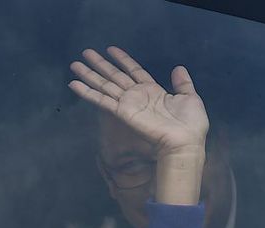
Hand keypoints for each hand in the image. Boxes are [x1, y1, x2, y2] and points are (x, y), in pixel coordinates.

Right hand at [69, 47, 207, 204]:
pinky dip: (88, 93)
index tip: (111, 49)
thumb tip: (179, 67)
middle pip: (115, 76)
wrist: (186, 141)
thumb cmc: (191, 124)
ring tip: (74, 64)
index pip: (135, 71)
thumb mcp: (190, 98)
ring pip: (105, 85)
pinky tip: (74, 84)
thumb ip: (182, 83)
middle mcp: (138, 96)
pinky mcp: (122, 113)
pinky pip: (102, 101)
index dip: (123, 60)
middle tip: (85, 52)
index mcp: (153, 91)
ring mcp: (128, 104)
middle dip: (100, 64)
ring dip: (89, 75)